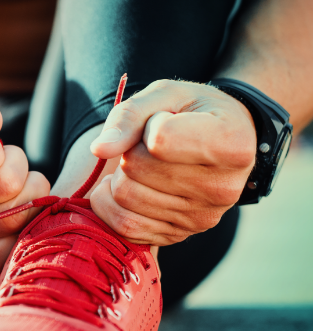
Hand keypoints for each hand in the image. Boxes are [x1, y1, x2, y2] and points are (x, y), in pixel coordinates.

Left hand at [88, 79, 256, 245]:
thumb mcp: (165, 95)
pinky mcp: (178, 236)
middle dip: (131, 151)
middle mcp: (222, 188)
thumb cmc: (191, 112)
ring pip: (125, 197)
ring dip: (121, 176)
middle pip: (136, 169)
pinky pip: (124, 226)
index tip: (164, 120)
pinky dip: (111, 203)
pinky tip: (128, 185)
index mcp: (231, 144)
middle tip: (149, 145)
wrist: (221, 142)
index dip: (148, 125)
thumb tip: (99, 150)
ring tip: (144, 164)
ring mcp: (201, 218)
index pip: (159, 140)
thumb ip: (128, 116)